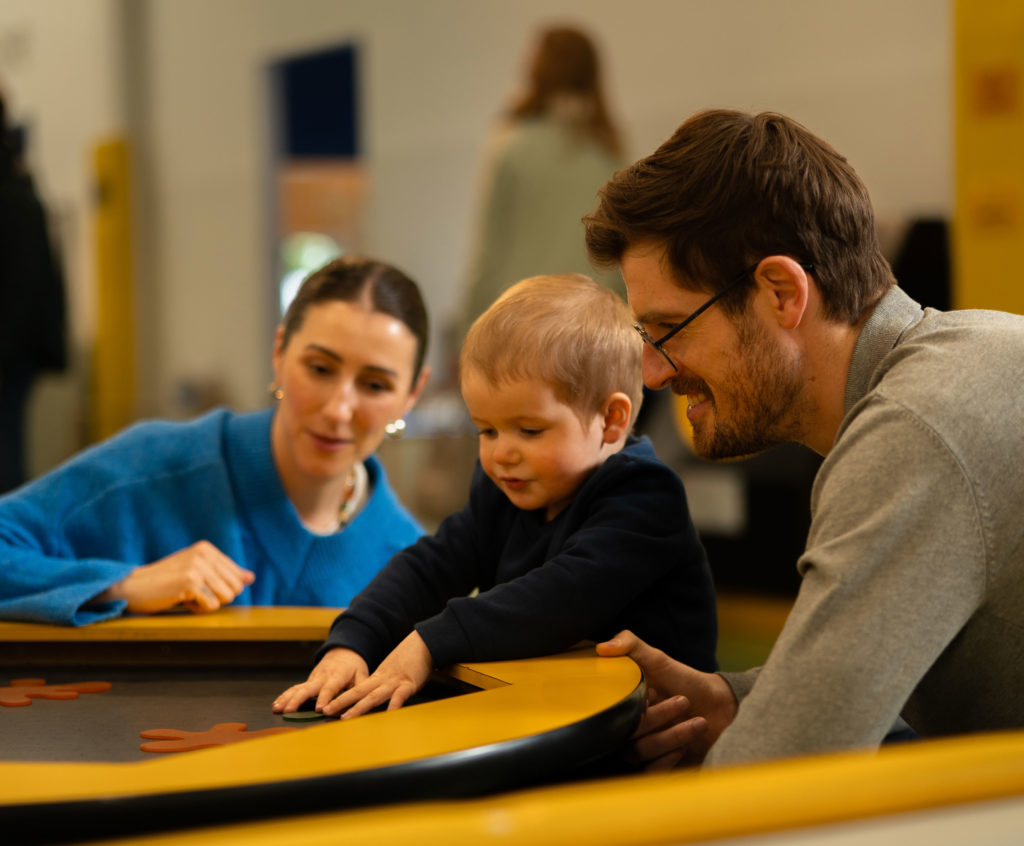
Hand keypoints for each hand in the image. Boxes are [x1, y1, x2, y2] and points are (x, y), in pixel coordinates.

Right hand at [93, 541, 254, 614]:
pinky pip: (212, 606)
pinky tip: (180, 600)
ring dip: (207, 603)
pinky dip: (197, 609)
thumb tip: (251, 578)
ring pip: (226, 598)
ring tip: (187, 595)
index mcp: (207, 549)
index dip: (220, 589)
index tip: (198, 585)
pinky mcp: (191, 582)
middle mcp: (204, 553)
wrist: (133, 587)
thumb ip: (224, 573)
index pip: (237, 577)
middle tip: (193, 592)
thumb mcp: (197, 571)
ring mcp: (198, 566)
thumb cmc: (166, 582)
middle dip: (217, 597)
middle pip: (236, 588)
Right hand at [272, 647, 368, 713]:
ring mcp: (313, 678)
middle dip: (298, 700)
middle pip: (308, 688)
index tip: (319, 709)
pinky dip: (284, 696)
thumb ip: (360, 690)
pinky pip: (294, 688)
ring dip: (286, 698)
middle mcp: (322, 676)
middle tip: (289, 710)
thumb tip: (361, 706)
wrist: (344, 652)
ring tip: (277, 709)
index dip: (325, 698)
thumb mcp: (362, 675)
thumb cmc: (354, 666)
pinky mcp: (308, 681)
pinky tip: (276, 705)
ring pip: (298, 688)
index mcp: (337, 675)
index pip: (330, 687)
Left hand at [320, 631, 433, 719]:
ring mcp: (395, 681)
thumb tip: (378, 694)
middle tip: (324, 711)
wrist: (426, 642)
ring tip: (345, 718)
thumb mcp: (395, 671)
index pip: (356, 689)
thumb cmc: (413, 657)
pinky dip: (393, 706)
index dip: (341, 698)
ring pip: (373, 696)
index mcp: (379, 677)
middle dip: (340, 703)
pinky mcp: (409, 683)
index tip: (327, 706)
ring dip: (358, 708)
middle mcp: (383, 679)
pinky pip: (399, 696)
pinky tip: (387, 715)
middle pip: (358, 692)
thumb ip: (386, 683)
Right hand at [596, 630, 736, 769]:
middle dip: (659, 718)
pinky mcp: (655, 769)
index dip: (631, 705)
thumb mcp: (659, 659)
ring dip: (671, 736)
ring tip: (698, 722)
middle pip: (627, 733)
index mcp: (622, 704)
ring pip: (640, 752)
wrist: (720, 708)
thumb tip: (602, 648)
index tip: (652, 692)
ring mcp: (641, 750)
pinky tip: (685, 747)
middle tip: (683, 701)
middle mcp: (627, 728)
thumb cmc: (686, 682)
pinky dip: (666, 761)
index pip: (611, 711)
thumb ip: (631, 645)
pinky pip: (648, 773)